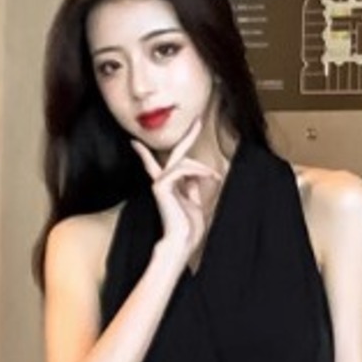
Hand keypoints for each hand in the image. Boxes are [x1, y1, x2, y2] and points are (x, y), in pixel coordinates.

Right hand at [129, 116, 222, 267]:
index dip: (158, 151)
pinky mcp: (161, 186)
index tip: (146, 141)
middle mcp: (162, 182)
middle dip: (188, 136)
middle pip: (175, 153)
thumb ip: (194, 188)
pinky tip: (210, 178)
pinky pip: (182, 169)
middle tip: (199, 119)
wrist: (181, 242)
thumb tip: (199, 173)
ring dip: (202, 168)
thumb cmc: (188, 229)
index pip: (161, 164)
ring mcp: (160, 183)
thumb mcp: (195, 204)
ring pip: (184, 162)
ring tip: (215, 178)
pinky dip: (198, 172)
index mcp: (169, 186)